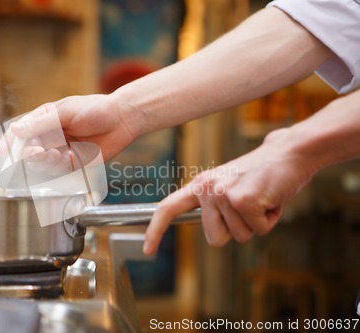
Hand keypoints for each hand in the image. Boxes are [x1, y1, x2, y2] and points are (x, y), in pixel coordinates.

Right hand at [0, 94, 139, 172]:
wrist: (121, 119)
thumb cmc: (95, 109)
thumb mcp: (65, 112)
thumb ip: (41, 123)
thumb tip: (16, 130)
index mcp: (44, 120)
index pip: (20, 132)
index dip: (9, 143)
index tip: (3, 153)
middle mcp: (50, 137)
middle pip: (28, 151)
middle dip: (29, 154)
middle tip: (38, 152)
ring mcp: (60, 150)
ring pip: (41, 164)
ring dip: (44, 161)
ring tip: (55, 153)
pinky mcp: (72, 163)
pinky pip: (57, 171)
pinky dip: (58, 167)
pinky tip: (68, 157)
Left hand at [143, 129, 315, 254]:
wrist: (290, 153)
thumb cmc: (262, 174)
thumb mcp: (230, 188)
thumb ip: (215, 207)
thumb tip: (214, 234)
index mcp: (201, 185)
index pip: (168, 208)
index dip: (156, 230)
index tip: (148, 250)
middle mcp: (207, 188)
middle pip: (215, 239)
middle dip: (237, 230)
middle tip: (250, 204)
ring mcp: (223, 194)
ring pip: (239, 237)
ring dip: (256, 223)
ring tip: (261, 197)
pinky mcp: (242, 200)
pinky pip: (258, 231)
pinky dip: (270, 220)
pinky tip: (271, 199)